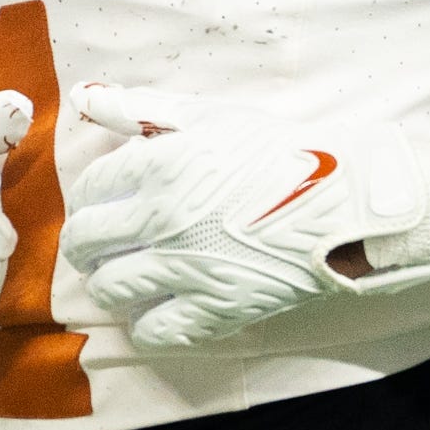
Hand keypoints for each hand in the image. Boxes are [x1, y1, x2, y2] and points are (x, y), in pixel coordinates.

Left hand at [58, 83, 429, 349]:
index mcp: (158, 166)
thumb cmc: (276, 149)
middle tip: (100, 241)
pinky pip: (154, 332)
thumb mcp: (207, 116)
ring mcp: (187, 269)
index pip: (87, 190)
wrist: (345, 197)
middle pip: (86, 242)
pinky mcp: (217, 309)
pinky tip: (154, 307)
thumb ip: (138, 108)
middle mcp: (162, 221)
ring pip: (111, 288)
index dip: (87, 197)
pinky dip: (144, 323)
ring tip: (125, 272)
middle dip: (85, 241)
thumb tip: (84, 98)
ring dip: (108, 281)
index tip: (100, 202)